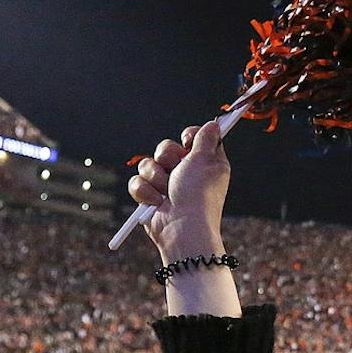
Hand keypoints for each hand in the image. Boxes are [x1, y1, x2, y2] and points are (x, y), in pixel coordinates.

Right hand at [130, 120, 230, 263]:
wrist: (181, 228)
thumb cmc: (198, 194)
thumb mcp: (205, 160)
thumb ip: (206, 139)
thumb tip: (214, 124)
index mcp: (205, 162)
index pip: (192, 137)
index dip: (188, 137)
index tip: (188, 143)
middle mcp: (186, 172)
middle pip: (166, 148)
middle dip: (167, 157)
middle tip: (176, 170)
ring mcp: (167, 185)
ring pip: (148, 164)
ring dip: (155, 177)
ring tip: (165, 191)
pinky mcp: (150, 197)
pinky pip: (137, 182)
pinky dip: (145, 192)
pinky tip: (156, 202)